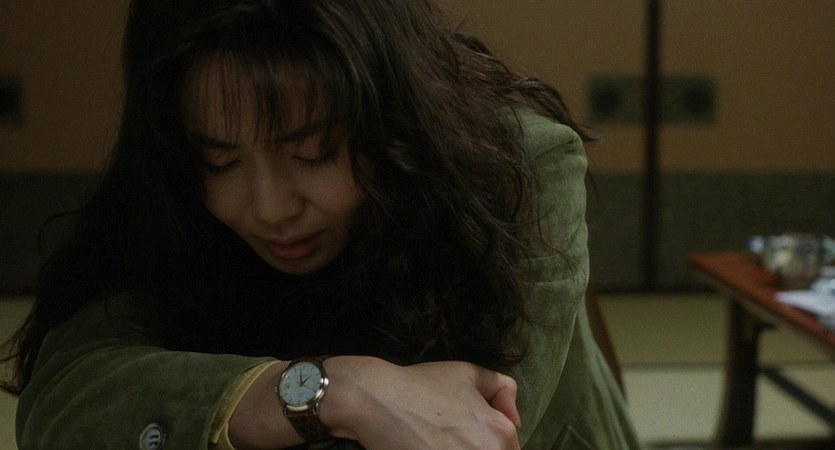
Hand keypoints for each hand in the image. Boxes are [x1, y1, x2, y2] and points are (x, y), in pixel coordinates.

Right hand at [320, 356, 520, 449]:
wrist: (378, 399)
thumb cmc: (421, 385)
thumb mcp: (468, 372)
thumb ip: (503, 388)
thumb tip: (515, 419)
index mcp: (501, 432)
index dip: (489, 443)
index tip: (465, 436)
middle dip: (474, 449)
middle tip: (449, 440)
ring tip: (437, 444)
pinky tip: (427, 449)